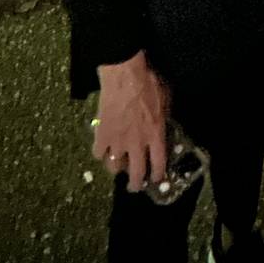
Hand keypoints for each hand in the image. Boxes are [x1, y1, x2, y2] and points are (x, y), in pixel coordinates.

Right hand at [91, 52, 168, 192]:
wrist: (124, 75)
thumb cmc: (148, 83)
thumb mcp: (166, 100)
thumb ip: (164, 117)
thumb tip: (164, 123)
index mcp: (156, 135)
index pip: (159, 163)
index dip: (158, 175)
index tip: (156, 179)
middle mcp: (137, 144)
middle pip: (136, 173)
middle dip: (135, 184)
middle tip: (134, 187)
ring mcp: (118, 142)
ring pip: (114, 167)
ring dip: (116, 168)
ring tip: (117, 166)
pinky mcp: (101, 135)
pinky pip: (98, 153)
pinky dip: (100, 153)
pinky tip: (102, 149)